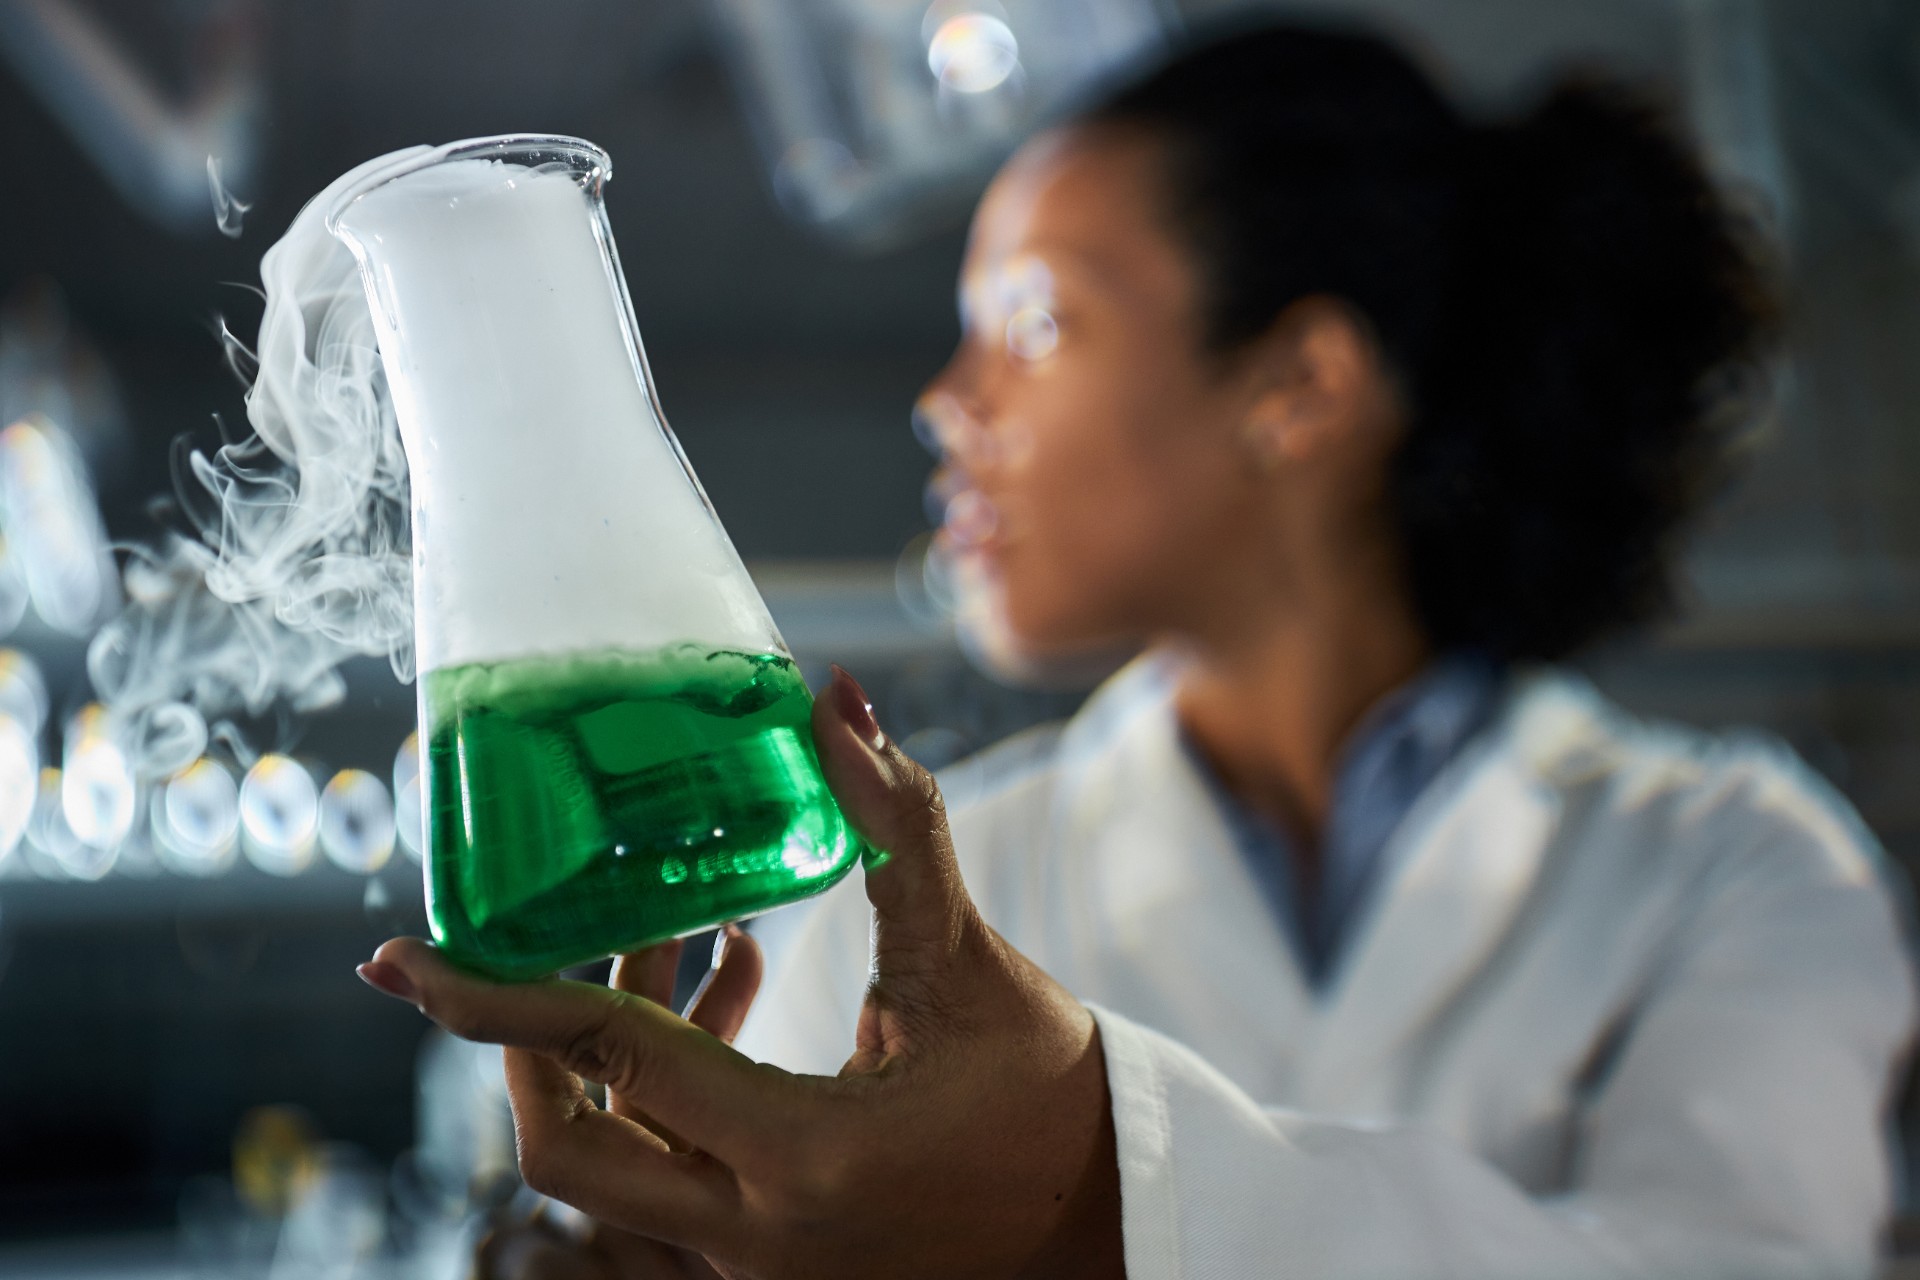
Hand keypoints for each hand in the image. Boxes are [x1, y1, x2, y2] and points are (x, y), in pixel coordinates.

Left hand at [359, 667, 1122, 1279]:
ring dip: (616, 1045)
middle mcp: (756, 1231)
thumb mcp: (973, 964)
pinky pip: (675, 1168)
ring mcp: (756, 1257)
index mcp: (803, 1158)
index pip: (613, 1060)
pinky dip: (673, 1079)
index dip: (499, 998)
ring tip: (676, 927)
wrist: (1107, 1225)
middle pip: (568, 1148)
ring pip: (619, 1157)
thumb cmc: (1054, 1101)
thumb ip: (900, 829)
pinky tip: (735, 981)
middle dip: (525, 1041)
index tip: (402, 959)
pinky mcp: (769, 1252)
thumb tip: (839, 708)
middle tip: (527, 943)